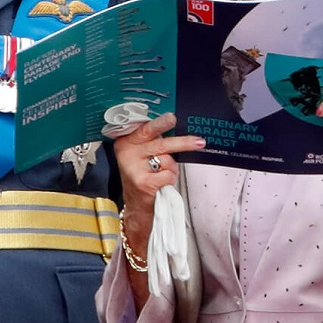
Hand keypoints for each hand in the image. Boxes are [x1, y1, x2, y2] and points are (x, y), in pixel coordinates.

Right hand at [112, 113, 203, 252]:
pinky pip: (168, 175)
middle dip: (181, 142)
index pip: (144, 128)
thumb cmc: (142, 176)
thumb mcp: (140, 155)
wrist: (135, 206)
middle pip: (160, 143)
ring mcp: (133, 167)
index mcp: (125, 142)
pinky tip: (160, 184)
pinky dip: (169, 180)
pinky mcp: (142, 182)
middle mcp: (126, 152)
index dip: (160, 122)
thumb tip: (172, 125)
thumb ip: (150, 141)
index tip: (171, 116)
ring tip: (161, 174)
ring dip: (171, 168)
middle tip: (198, 141)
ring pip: (167, 160)